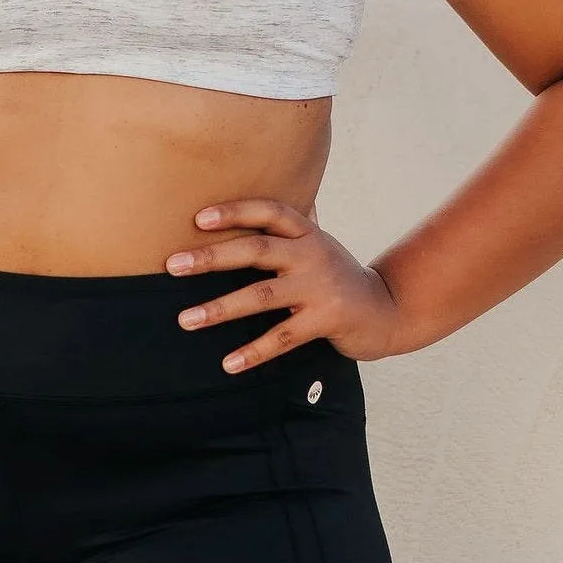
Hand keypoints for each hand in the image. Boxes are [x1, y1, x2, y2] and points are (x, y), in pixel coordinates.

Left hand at [164, 199, 399, 372]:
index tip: (198, 218)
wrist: (389, 310)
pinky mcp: (327, 320)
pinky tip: (228, 363)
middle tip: (173, 266)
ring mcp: (320, 287)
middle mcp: (312, 254)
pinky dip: (254, 351)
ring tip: (186, 319)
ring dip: (220, 308)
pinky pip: (283, 337)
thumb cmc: (340, 276)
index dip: (234, 211)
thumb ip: (291, 227)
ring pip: (262, 296)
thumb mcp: (318, 246)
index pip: (269, 211)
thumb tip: (259, 200)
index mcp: (307, 233)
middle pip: (256, 249)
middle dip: (211, 257)